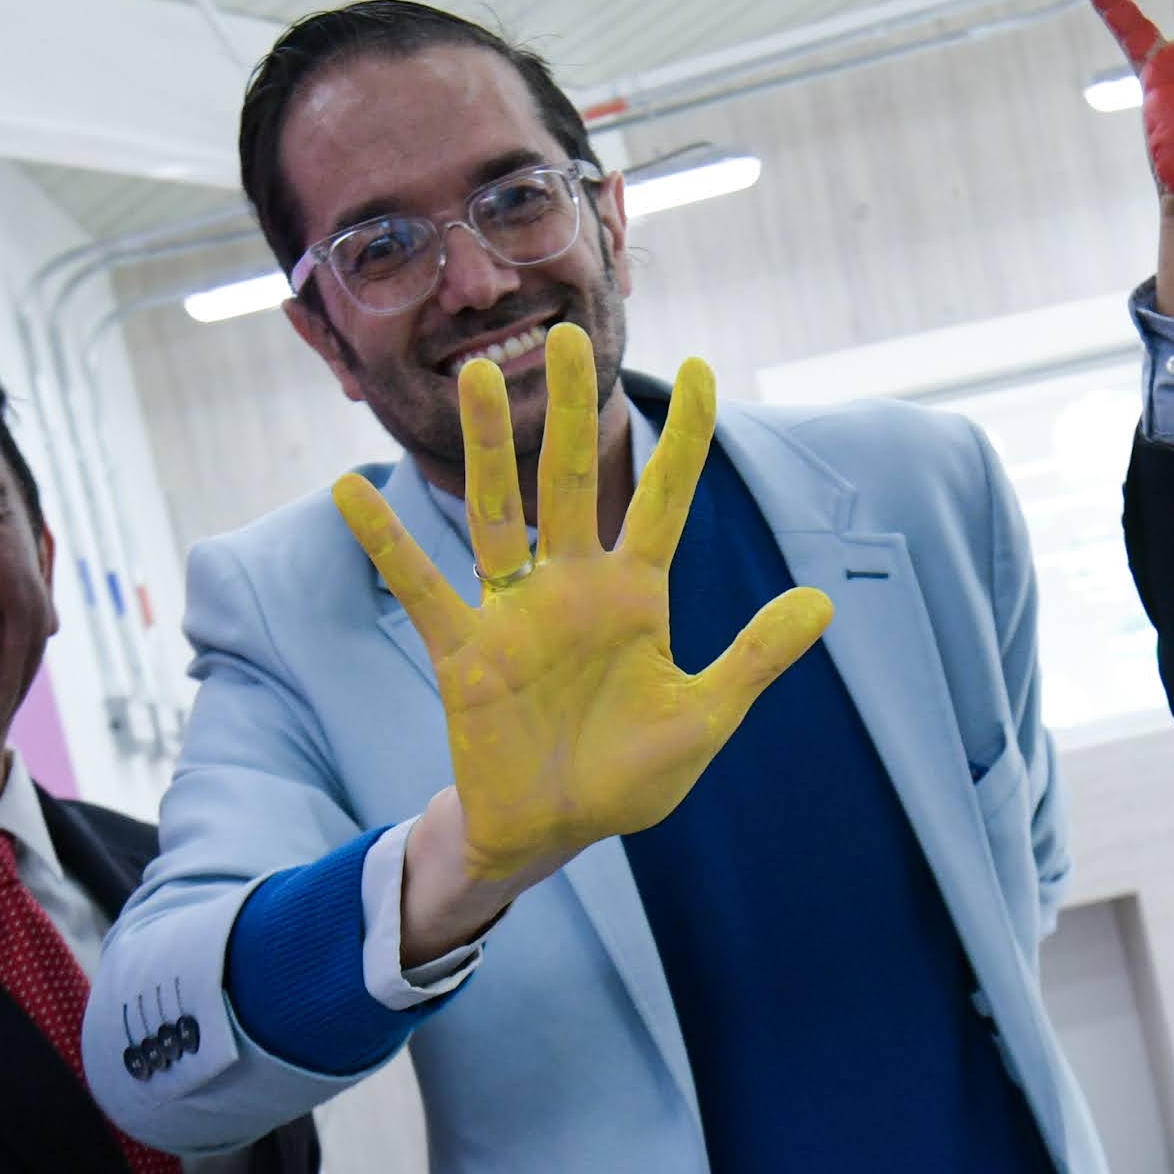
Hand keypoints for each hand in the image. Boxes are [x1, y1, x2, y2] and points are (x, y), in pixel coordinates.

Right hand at [330, 330, 830, 911]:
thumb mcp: (703, 717)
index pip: (664, 499)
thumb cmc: (627, 775)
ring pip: (499, 513)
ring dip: (487, 448)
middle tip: (569, 339)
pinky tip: (351, 491)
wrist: (554, 834)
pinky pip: (422, 589)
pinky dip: (388, 543)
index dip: (684, 437)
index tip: (700, 368)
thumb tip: (823, 602)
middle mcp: (572, 586)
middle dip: (572, 412)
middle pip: (572, 480)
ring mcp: (515, 613)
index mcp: (636, 595)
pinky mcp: (465, 652)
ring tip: (478, 376)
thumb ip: (755, 657)